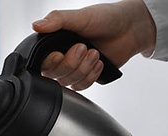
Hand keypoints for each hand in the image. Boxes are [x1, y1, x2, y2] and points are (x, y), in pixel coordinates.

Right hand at [32, 0, 155, 89]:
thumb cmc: (106, 18)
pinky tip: (99, 62)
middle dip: (72, 63)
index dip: (50, 62)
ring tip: (95, 53)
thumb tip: (36, 25)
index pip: (41, 61)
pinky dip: (91, 76)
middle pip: (54, 74)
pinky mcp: (85, 76)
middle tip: (84, 47)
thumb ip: (57, 20)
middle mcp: (61, 56)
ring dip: (84, 68)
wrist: (130, 28)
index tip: (60, 54)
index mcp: (54, 42)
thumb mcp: (80, 16)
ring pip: (67, 82)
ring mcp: (73, 68)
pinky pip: (80, 86)